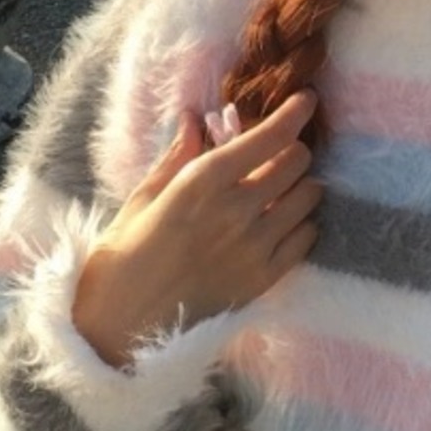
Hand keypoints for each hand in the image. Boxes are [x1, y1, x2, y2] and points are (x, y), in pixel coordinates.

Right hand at [72, 90, 321, 367]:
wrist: (121, 331)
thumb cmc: (121, 258)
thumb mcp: (143, 198)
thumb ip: (178, 156)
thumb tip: (195, 118)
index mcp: (202, 182)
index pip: (268, 136)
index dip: (294, 112)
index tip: (306, 99)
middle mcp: (237, 210)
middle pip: (296, 162)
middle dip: (292, 149)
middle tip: (277, 151)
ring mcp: (255, 247)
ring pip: (308, 197)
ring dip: (299, 185)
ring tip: (279, 188)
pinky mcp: (264, 280)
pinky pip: (306, 238)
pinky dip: (300, 223)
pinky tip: (279, 223)